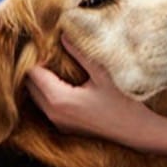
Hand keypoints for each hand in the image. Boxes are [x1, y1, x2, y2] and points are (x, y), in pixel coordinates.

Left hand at [26, 34, 150, 144]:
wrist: (136, 131)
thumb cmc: (123, 103)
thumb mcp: (102, 74)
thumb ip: (80, 55)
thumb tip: (64, 36)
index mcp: (59, 99)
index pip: (33, 73)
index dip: (39, 57)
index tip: (49, 45)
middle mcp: (53, 113)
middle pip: (31, 85)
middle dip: (38, 68)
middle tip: (53, 52)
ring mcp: (58, 122)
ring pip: (37, 97)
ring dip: (43, 81)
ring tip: (59, 66)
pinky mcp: (65, 127)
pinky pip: (47, 106)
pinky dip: (50, 93)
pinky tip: (67, 83)